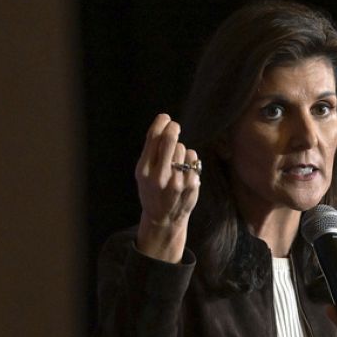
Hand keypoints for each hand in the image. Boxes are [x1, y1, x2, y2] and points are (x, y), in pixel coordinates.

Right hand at [135, 114, 200, 261]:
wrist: (163, 219)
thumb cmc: (152, 191)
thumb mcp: (143, 175)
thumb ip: (151, 153)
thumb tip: (164, 125)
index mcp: (144, 171)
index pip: (153, 139)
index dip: (160, 123)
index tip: (165, 118)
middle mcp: (160, 176)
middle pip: (170, 139)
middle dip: (173, 128)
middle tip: (174, 127)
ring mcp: (177, 180)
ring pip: (183, 148)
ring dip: (181, 150)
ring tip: (176, 162)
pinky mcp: (191, 183)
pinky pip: (194, 159)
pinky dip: (190, 160)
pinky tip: (185, 169)